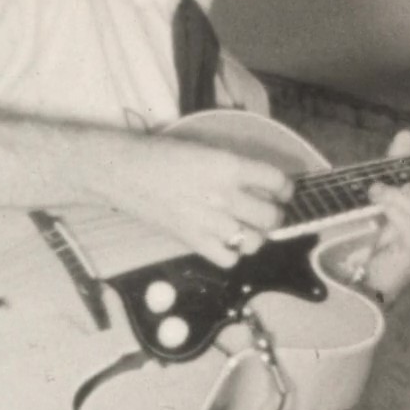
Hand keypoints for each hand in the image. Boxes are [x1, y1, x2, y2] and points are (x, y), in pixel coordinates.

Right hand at [91, 136, 292, 267]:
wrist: (123, 171)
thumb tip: (260, 184)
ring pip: (255, 242)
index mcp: (229, 166)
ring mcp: (209, 221)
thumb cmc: (161, 154)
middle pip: (271, 216)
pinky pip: (229, 259)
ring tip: (247, 229)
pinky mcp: (193, 241)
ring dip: (256, 236)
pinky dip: (232, 254)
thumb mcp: (206, 150)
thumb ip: (234, 167)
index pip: (277, 181)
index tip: (283, 191)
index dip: (286, 188)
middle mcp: (224, 195)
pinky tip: (225, 242)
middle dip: (275, 216)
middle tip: (267, 212)